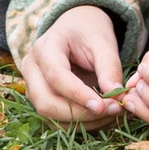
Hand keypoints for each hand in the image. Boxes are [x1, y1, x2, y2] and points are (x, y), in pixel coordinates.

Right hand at [21, 5, 129, 128]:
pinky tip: (102, 117)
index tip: (102, 105)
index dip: (78, 95)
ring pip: (49, 115)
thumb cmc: (89, 31)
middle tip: (113, 111)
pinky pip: (55, 119)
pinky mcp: (40, 99)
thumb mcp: (103, 42)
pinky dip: (78, 123)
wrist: (76, 27)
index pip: (56, 77)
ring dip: (82, 121)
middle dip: (80, 113)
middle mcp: (31, 69)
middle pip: (46, 102)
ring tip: (112, 114)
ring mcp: (32, 86)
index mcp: (45, 48)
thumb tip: (117, 95)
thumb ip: (109, 66)